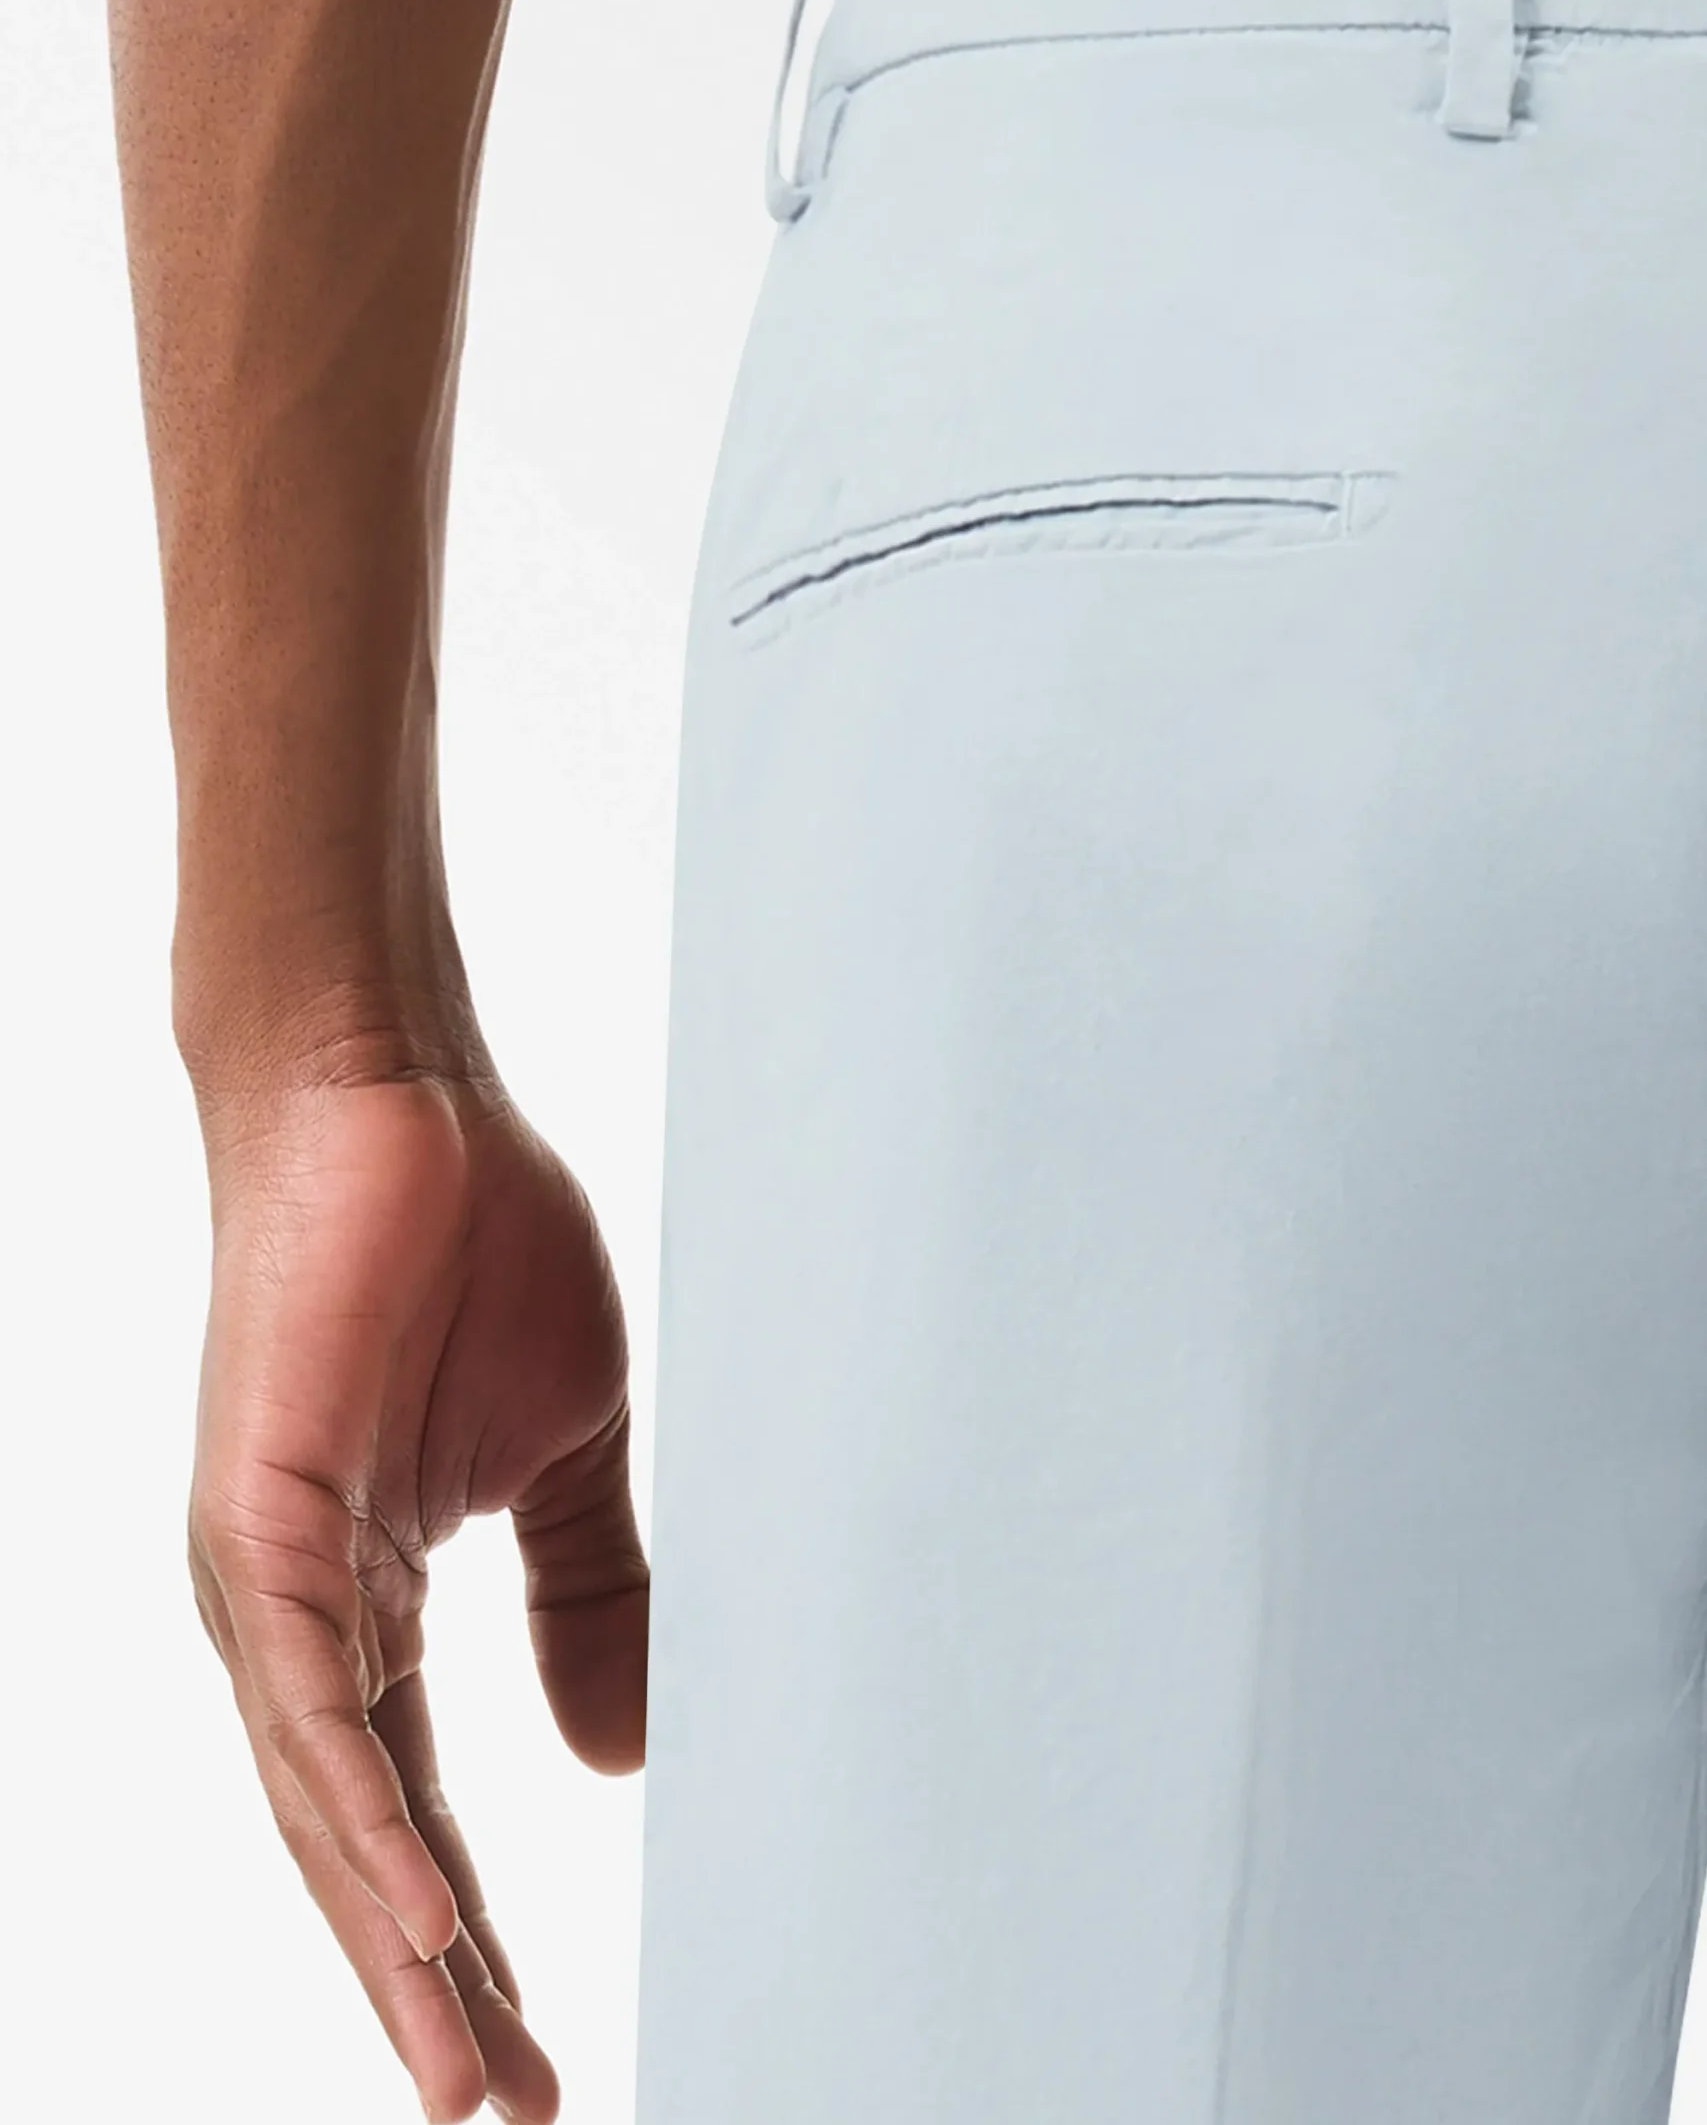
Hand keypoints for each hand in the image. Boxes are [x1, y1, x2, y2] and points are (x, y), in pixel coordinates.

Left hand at [186, 1070, 647, 2122]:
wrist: (396, 1093)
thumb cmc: (471, 1241)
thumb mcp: (566, 1453)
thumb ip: (586, 1597)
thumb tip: (614, 1756)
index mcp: (358, 1598)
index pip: (412, 1802)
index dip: (468, 1933)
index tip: (532, 2048)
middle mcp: (291, 1610)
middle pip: (358, 1838)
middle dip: (429, 1983)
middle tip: (504, 2100)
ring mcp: (261, 1573)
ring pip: (324, 1802)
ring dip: (395, 1942)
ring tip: (466, 2064)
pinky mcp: (254, 1518)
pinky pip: (309, 1705)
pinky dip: (360, 1819)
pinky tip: (415, 1917)